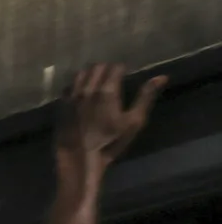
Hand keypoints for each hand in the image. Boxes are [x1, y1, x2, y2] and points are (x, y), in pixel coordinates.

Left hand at [56, 63, 166, 181]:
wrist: (79, 157)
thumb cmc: (110, 141)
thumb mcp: (133, 121)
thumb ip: (145, 97)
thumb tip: (162, 77)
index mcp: (107, 91)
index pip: (114, 67)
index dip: (121, 69)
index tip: (125, 74)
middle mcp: (87, 89)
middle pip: (96, 67)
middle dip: (106, 68)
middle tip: (112, 77)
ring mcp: (72, 96)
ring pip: (80, 74)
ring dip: (90, 74)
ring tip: (97, 82)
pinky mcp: (61, 104)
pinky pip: (69, 86)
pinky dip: (77, 84)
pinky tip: (81, 92)